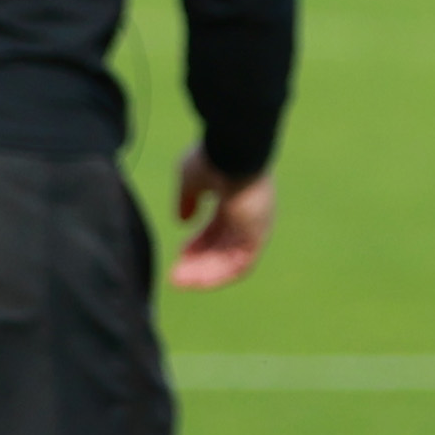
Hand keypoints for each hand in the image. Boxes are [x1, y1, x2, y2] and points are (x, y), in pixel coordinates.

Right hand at [170, 146, 275, 289]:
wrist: (234, 153)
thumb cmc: (213, 158)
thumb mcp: (191, 179)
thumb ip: (187, 199)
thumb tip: (181, 220)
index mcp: (234, 197)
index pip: (216, 228)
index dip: (197, 243)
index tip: (178, 254)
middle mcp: (247, 214)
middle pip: (222, 246)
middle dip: (198, 262)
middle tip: (175, 275)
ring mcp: (255, 226)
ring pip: (229, 259)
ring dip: (204, 273)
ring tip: (179, 281)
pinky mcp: (259, 236)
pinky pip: (240, 265)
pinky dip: (219, 275)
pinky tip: (197, 281)